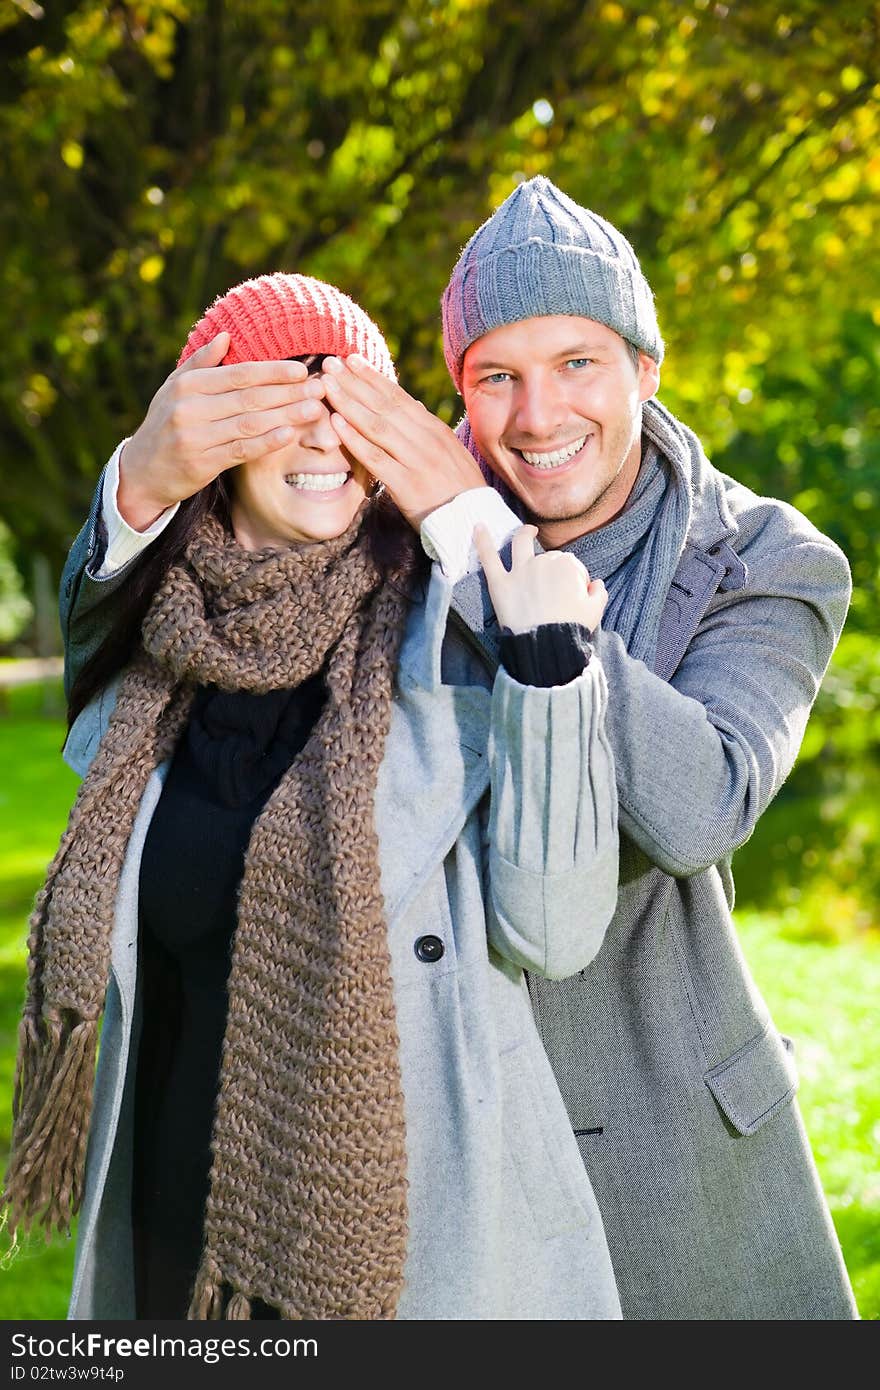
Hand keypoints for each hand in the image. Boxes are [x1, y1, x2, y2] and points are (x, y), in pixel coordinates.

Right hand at [117, 333, 325, 529]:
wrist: (141, 471)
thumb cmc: (165, 424)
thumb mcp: (174, 388)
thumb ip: (200, 362)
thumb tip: (226, 336)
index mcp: (187, 385)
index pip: (239, 374)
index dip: (273, 371)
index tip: (302, 370)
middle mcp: (189, 408)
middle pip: (249, 397)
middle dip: (288, 392)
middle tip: (319, 388)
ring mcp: (196, 437)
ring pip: (250, 423)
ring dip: (286, 415)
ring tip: (315, 409)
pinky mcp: (202, 463)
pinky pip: (242, 450)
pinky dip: (268, 442)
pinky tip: (290, 434)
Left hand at [319, 353, 486, 529]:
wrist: (474, 522)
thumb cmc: (459, 490)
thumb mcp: (450, 452)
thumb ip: (428, 431)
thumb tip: (413, 407)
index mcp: (435, 429)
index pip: (399, 397)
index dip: (373, 377)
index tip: (351, 360)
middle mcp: (426, 439)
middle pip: (384, 404)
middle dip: (355, 382)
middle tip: (330, 363)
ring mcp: (416, 461)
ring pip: (376, 425)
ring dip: (348, 402)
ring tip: (326, 385)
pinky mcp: (406, 485)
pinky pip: (375, 458)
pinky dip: (354, 438)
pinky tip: (335, 423)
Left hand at [474, 524, 607, 634]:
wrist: (546, 645)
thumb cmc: (572, 629)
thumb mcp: (595, 611)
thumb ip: (599, 593)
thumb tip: (596, 584)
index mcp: (568, 567)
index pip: (571, 565)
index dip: (574, 578)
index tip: (574, 593)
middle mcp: (543, 562)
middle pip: (548, 557)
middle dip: (552, 568)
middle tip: (553, 591)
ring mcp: (520, 571)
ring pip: (520, 543)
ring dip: (524, 533)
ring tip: (528, 532)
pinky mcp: (500, 583)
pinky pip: (488, 558)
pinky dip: (482, 541)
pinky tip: (477, 527)